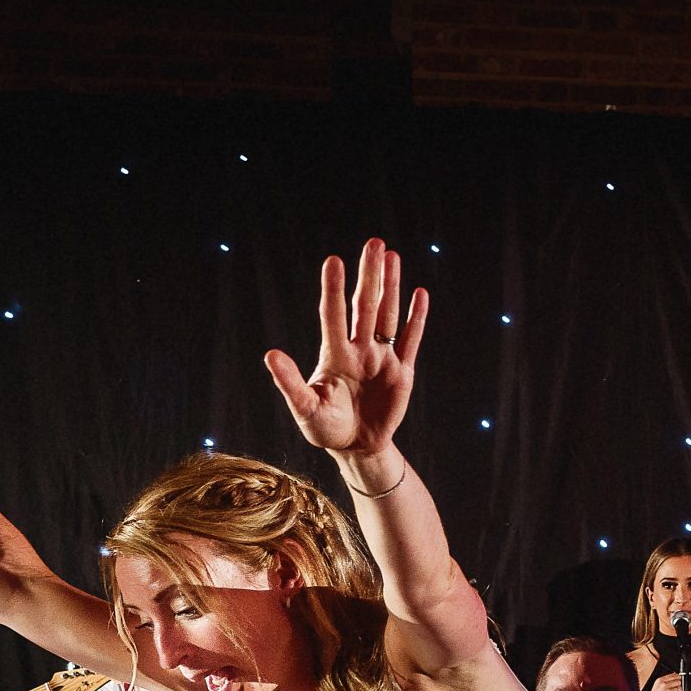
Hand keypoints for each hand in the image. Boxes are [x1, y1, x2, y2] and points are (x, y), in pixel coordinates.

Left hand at [263, 238, 426, 468]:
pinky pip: (410, 340)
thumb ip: (290, 382)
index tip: (334, 261)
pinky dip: (416, 319)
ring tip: (392, 257)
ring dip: (392, 287)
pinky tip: (419, 295)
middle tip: (374, 244)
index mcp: (334, 355)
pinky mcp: (402, 372)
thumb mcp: (304, 408)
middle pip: (366, 305)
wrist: (356, 447)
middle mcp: (359, 349)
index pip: (334, 314)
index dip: (333, 289)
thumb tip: (270, 354)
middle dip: (370, 275)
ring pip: (388, 315)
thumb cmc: (325, 428)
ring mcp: (382, 358)